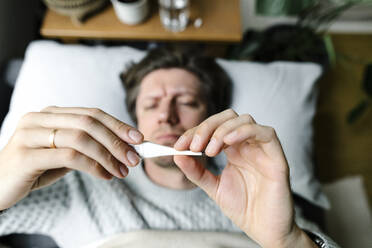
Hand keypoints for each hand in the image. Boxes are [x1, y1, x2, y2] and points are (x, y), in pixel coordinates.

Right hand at [0, 106, 142, 209]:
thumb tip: (124, 148)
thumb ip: (87, 146)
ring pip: (80, 138)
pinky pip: (68, 156)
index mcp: (51, 113)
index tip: (139, 138)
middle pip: (89, 123)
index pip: (92, 113)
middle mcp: (39, 118)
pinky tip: (105, 176)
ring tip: (122, 171)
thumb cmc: (35, 168)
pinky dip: (92, 166)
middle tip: (134, 159)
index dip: (118, 124)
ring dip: (108, 156)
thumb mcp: (64, 153)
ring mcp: (29, 134)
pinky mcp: (25, 154)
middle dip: (117, 141)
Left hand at [173, 109, 315, 247]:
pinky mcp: (277, 157)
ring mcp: (262, 149)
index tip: (179, 145)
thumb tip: (177, 155)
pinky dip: (244, 131)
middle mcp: (248, 145)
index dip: (195, 132)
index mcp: (234, 150)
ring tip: (209, 150)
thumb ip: (196, 171)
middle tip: (194, 145)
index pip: (214, 128)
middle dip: (207, 127)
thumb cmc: (243, 208)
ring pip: (245, 120)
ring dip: (222, 130)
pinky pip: (266, 133)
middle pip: (228, 118)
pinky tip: (228, 141)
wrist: (264, 229)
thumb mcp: (213, 187)